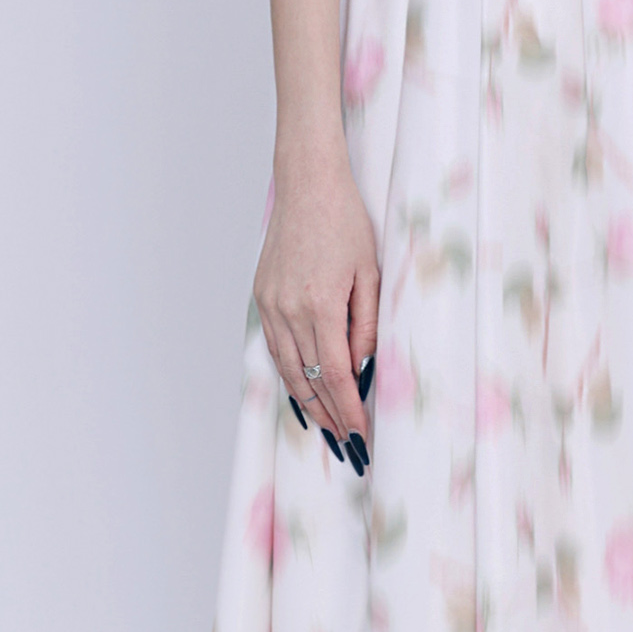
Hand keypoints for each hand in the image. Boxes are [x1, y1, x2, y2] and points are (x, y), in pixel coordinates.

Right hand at [255, 141, 377, 474]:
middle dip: (328, 418)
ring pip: (286, 370)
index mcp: (320, 304)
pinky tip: (302, 392)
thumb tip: (362, 370)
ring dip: (306, 404)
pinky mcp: (262, 297)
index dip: (348, 410)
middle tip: (346, 446)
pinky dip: (289, 375)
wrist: (307, 185)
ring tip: (326, 429)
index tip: (361, 434)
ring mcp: (270, 304)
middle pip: (307, 381)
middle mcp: (288, 309)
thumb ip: (366, 326)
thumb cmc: (347, 223)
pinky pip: (275, 348)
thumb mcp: (370, 274)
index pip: (334, 375)